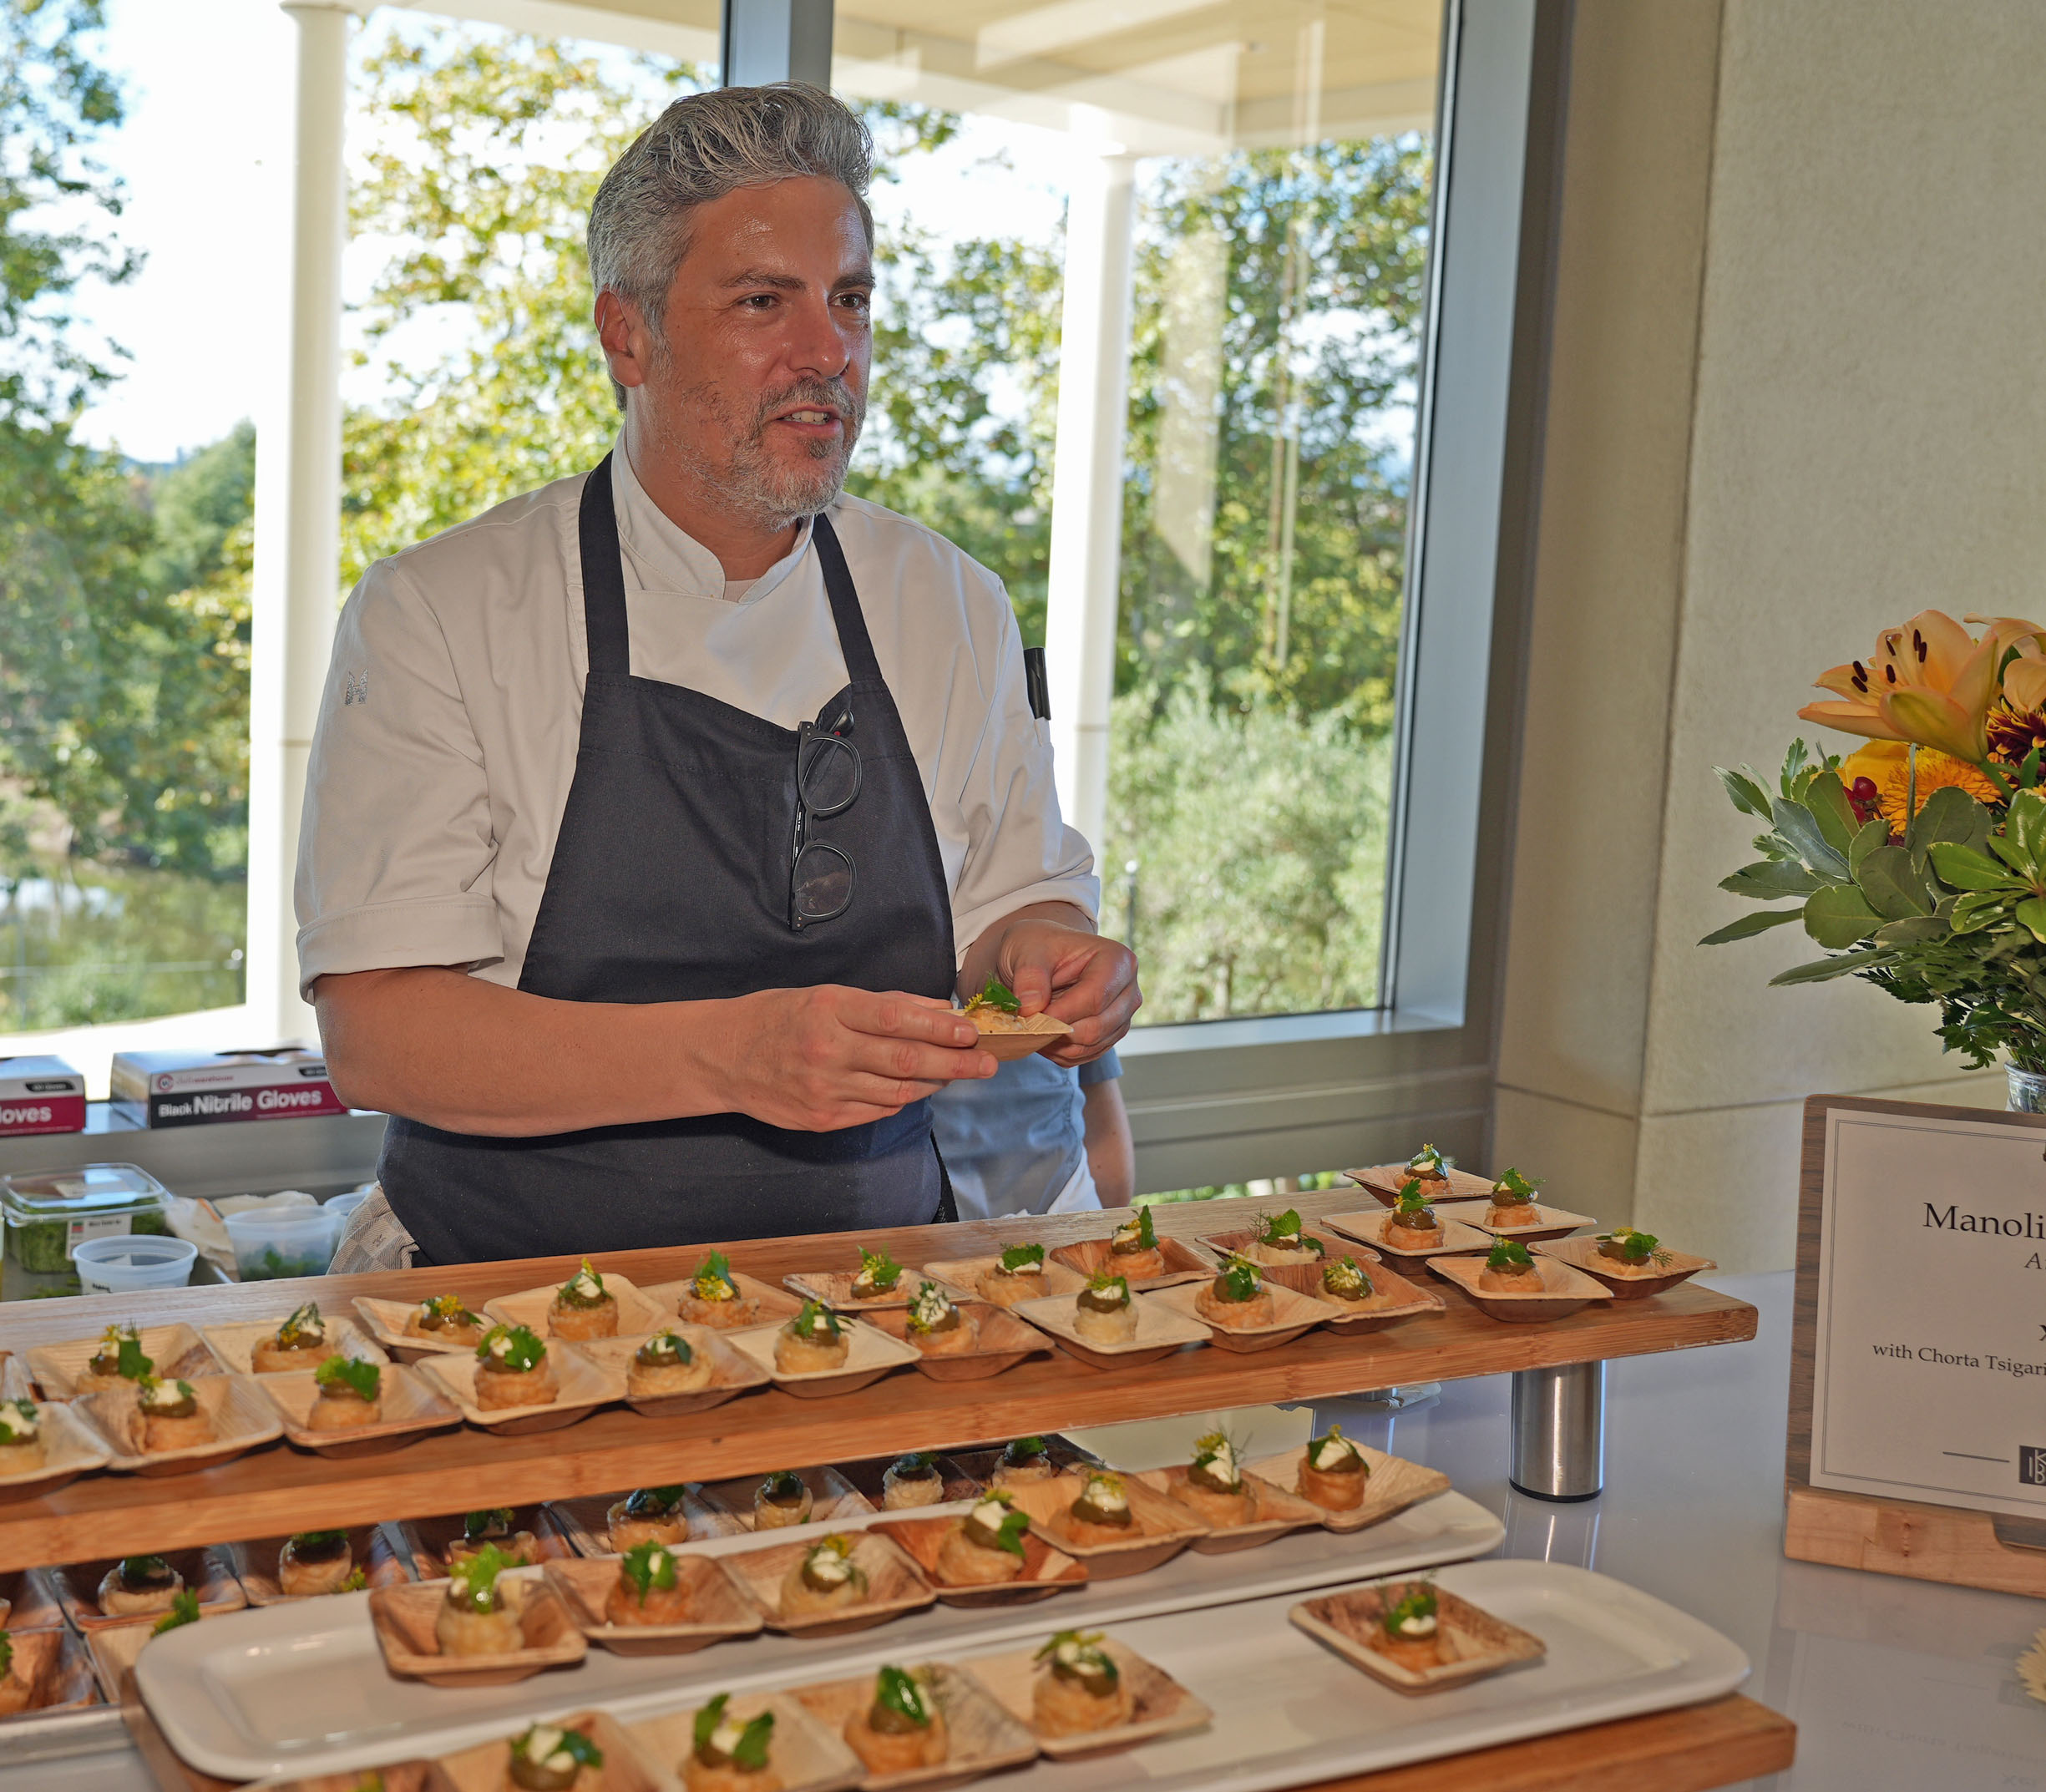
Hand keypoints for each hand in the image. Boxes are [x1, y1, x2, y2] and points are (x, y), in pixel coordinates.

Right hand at [712, 985, 994, 1130]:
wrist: (722, 1057)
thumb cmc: (778, 1017)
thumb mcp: (826, 995)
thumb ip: (884, 1003)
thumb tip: (938, 1008)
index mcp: (830, 1010)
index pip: (898, 1019)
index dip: (941, 1027)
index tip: (972, 1031)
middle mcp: (828, 1050)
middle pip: (906, 1060)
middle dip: (955, 1062)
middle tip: (988, 1062)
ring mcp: (825, 1089)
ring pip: (897, 1091)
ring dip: (934, 1082)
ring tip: (958, 1073)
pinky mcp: (822, 1119)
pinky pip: (877, 1111)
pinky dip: (903, 1099)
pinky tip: (918, 1088)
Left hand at [994, 919, 1141, 1065]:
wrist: (1042, 956)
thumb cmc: (1039, 947)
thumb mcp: (1027, 951)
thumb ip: (1030, 977)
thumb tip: (1031, 1008)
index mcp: (1117, 960)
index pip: (1095, 997)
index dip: (1061, 1013)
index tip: (1030, 1017)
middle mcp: (1128, 990)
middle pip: (1097, 1026)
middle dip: (1058, 1031)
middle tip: (1027, 1024)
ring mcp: (1123, 1015)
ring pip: (1091, 1045)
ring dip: (1057, 1044)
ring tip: (1033, 1027)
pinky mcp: (1110, 1034)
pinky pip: (1086, 1055)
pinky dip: (1061, 1052)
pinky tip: (1044, 1034)